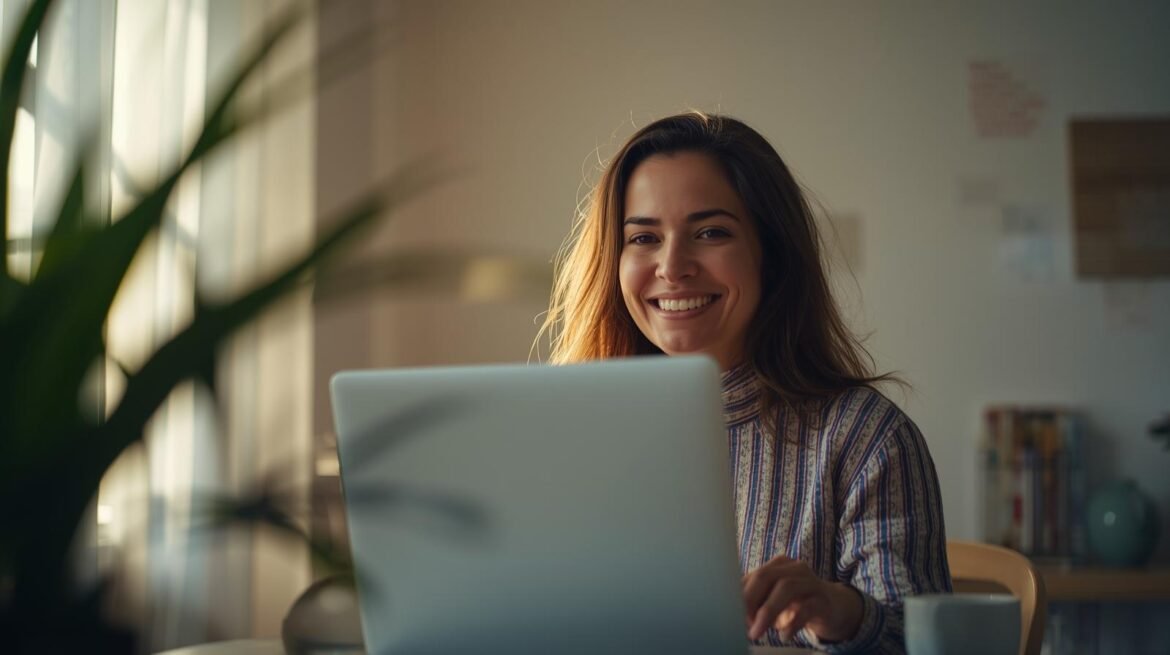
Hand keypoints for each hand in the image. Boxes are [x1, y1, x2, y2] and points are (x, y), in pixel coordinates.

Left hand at [741, 555, 862, 642]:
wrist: (835, 608)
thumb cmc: (798, 603)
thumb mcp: (776, 599)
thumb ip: (757, 601)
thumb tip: (732, 613)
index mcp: (778, 565)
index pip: (753, 575)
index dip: (739, 594)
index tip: (731, 614)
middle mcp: (794, 568)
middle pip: (765, 576)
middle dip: (749, 600)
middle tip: (742, 623)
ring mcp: (811, 582)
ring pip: (786, 588)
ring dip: (767, 612)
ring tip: (757, 632)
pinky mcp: (823, 600)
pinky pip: (806, 608)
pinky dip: (792, 623)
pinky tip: (784, 635)